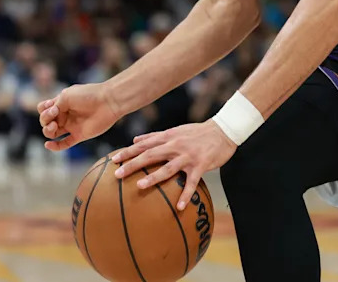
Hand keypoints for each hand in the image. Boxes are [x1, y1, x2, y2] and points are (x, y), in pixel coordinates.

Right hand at [37, 83, 121, 150]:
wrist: (109, 102)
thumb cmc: (89, 95)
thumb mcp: (67, 96)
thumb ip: (54, 106)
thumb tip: (49, 116)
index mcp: (62, 103)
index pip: (44, 109)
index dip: (44, 110)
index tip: (53, 107)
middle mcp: (65, 114)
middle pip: (45, 121)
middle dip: (45, 119)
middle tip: (54, 113)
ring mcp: (72, 125)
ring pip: (52, 133)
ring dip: (48, 131)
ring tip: (55, 126)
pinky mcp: (79, 135)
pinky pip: (64, 144)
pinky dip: (55, 146)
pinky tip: (48, 145)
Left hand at [111, 121, 236, 210]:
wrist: (224, 130)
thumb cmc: (198, 132)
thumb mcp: (176, 130)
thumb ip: (155, 136)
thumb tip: (134, 140)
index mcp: (168, 138)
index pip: (144, 145)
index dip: (128, 152)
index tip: (113, 160)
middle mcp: (176, 146)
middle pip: (151, 155)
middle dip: (134, 165)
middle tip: (118, 175)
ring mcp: (188, 156)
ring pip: (169, 168)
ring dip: (154, 177)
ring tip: (140, 186)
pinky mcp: (201, 164)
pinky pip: (192, 182)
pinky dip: (186, 194)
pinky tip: (180, 207)